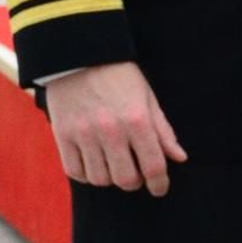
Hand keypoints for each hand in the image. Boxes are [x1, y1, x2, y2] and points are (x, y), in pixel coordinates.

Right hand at [45, 61, 187, 195]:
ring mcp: (84, 134)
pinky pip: (74, 171)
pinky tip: (93, 163)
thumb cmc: (119, 75)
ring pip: (100, 179)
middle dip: (135, 182)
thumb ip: (163, 131)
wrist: (78, 54)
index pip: (153, 166)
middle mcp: (111, 130)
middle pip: (126, 179)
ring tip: (113, 165)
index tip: (160, 188)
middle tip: (136, 174)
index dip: (160, 184)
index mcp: (137, 119)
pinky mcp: (62, 135)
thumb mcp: (148, 97)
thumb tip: (179, 158)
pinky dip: (86, 174)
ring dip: (110, 178)